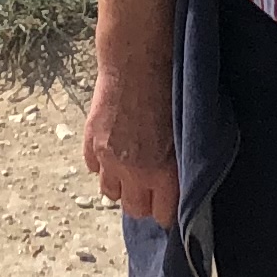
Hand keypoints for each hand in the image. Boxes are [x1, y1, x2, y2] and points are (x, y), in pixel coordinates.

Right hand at [82, 60, 177, 224]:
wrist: (138, 60)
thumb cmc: (172, 89)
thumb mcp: (186, 132)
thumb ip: (178, 164)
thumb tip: (178, 184)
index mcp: (163, 173)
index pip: (162, 216)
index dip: (166, 211)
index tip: (168, 202)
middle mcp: (134, 172)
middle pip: (134, 209)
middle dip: (142, 201)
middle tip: (150, 186)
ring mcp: (108, 158)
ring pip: (109, 193)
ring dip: (120, 184)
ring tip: (130, 168)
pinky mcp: (90, 142)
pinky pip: (92, 168)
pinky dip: (102, 164)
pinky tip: (113, 148)